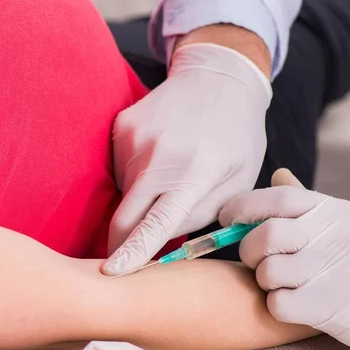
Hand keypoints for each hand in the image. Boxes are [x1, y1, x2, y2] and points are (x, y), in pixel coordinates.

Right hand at [102, 38, 271, 275]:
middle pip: (125, 215)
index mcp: (197, 172)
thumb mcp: (238, 180)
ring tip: (170, 174)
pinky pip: (119, 167)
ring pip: (124, 192)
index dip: (133, 251)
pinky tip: (159, 155)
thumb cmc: (236, 135)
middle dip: (122, 240)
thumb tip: (161, 240)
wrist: (217, 77)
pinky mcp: (122, 125)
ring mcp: (136, 137)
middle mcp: (160, 155)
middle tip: (131, 249)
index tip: (111, 272)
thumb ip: (202, 214)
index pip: (157, 223)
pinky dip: (136, 173)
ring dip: (140, 198)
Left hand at [219, 169, 349, 349]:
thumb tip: (278, 174)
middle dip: (249, 249)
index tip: (226, 217)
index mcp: (331, 211)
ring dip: (266, 281)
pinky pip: (278, 304)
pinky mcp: (329, 308)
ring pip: (267, 272)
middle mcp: (332, 236)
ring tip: (286, 283)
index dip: (244, 205)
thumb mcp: (342, 222)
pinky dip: (278, 306)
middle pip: (265, 236)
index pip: (278, 199)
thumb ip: (306, 203)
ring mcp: (332, 272)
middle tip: (256, 258)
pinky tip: (297, 304)